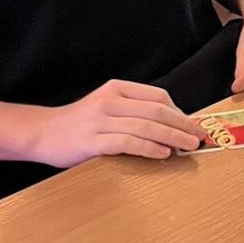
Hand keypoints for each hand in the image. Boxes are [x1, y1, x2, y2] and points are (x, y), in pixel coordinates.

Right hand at [29, 79, 203, 167]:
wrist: (43, 133)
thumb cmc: (81, 123)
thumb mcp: (108, 107)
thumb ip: (134, 111)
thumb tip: (172, 125)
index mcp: (117, 88)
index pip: (158, 97)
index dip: (180, 112)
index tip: (194, 125)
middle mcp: (110, 101)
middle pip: (157, 111)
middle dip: (183, 124)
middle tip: (200, 137)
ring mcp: (101, 120)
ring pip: (146, 126)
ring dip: (172, 137)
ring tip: (189, 146)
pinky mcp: (93, 140)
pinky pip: (128, 142)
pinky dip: (149, 148)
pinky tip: (163, 154)